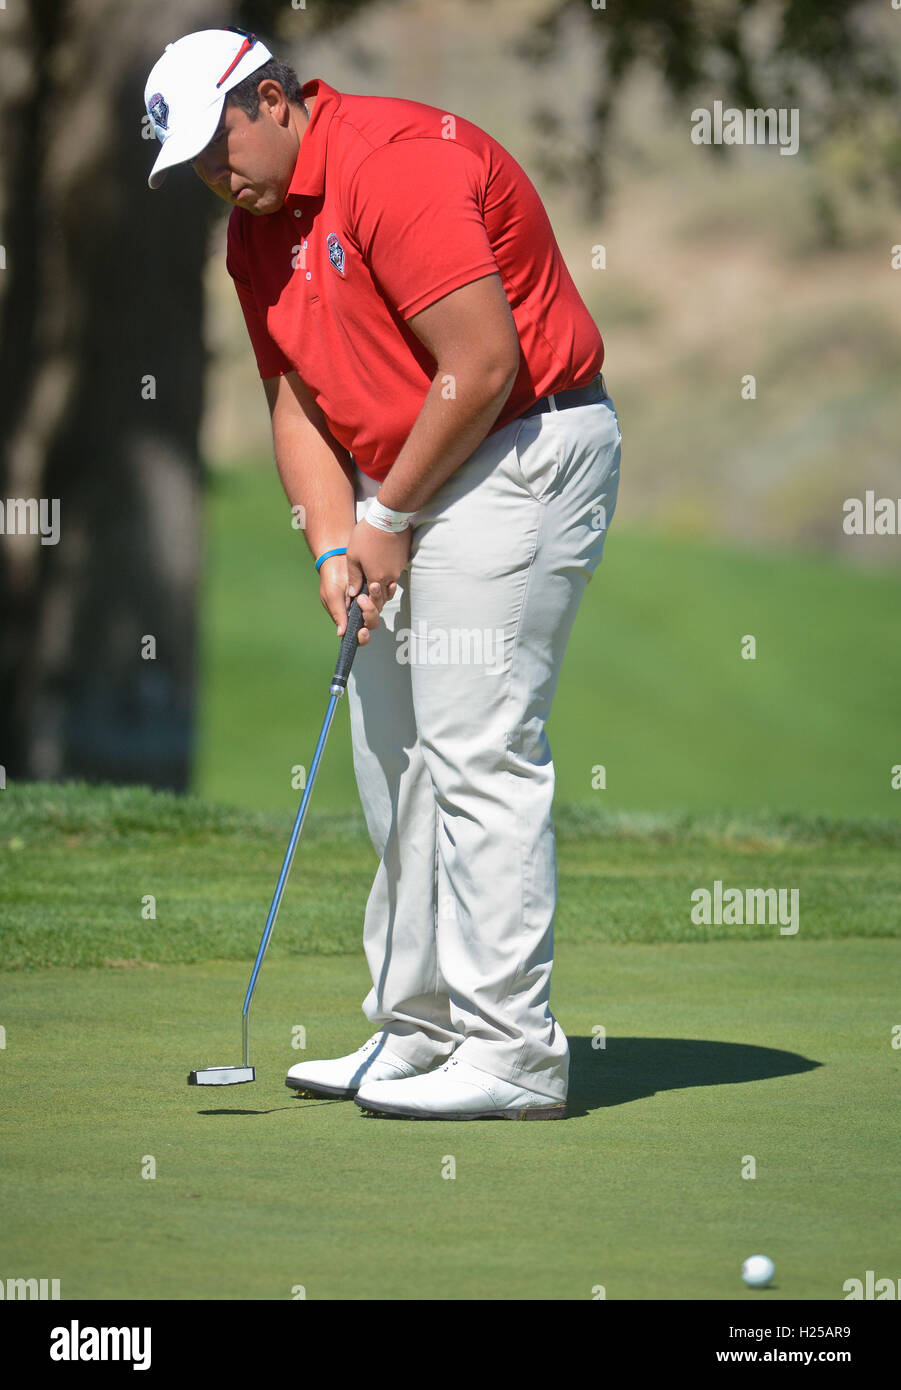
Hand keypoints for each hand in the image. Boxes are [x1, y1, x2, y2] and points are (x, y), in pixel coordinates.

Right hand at [318, 553, 383, 643]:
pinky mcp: (376, 591)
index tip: (362, 631)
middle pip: (371, 622)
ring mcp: (369, 602)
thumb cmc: (330, 578)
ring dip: (377, 598)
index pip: (358, 636)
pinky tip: (389, 585)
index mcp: (348, 619)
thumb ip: (338, 614)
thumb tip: (341, 633)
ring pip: (379, 608)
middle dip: (369, 612)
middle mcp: (359, 613)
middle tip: (362, 598)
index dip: (362, 638)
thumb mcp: (331, 596)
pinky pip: (387, 595)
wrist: (337, 559)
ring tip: (372, 585)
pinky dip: (389, 591)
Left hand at [344, 519, 411, 645]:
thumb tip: (353, 593)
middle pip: (384, 596)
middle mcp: (390, 577)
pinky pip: (395, 572)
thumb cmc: (367, 536)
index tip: (360, 601)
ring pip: (391, 585)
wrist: (388, 517)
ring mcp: (399, 569)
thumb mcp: (353, 556)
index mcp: (376, 578)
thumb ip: (354, 577)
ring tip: (373, 581)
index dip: (368, 604)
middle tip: (366, 595)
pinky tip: (381, 565)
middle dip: (376, 598)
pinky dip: (388, 573)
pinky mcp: (404, 560)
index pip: (374, 600)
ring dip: (383, 586)